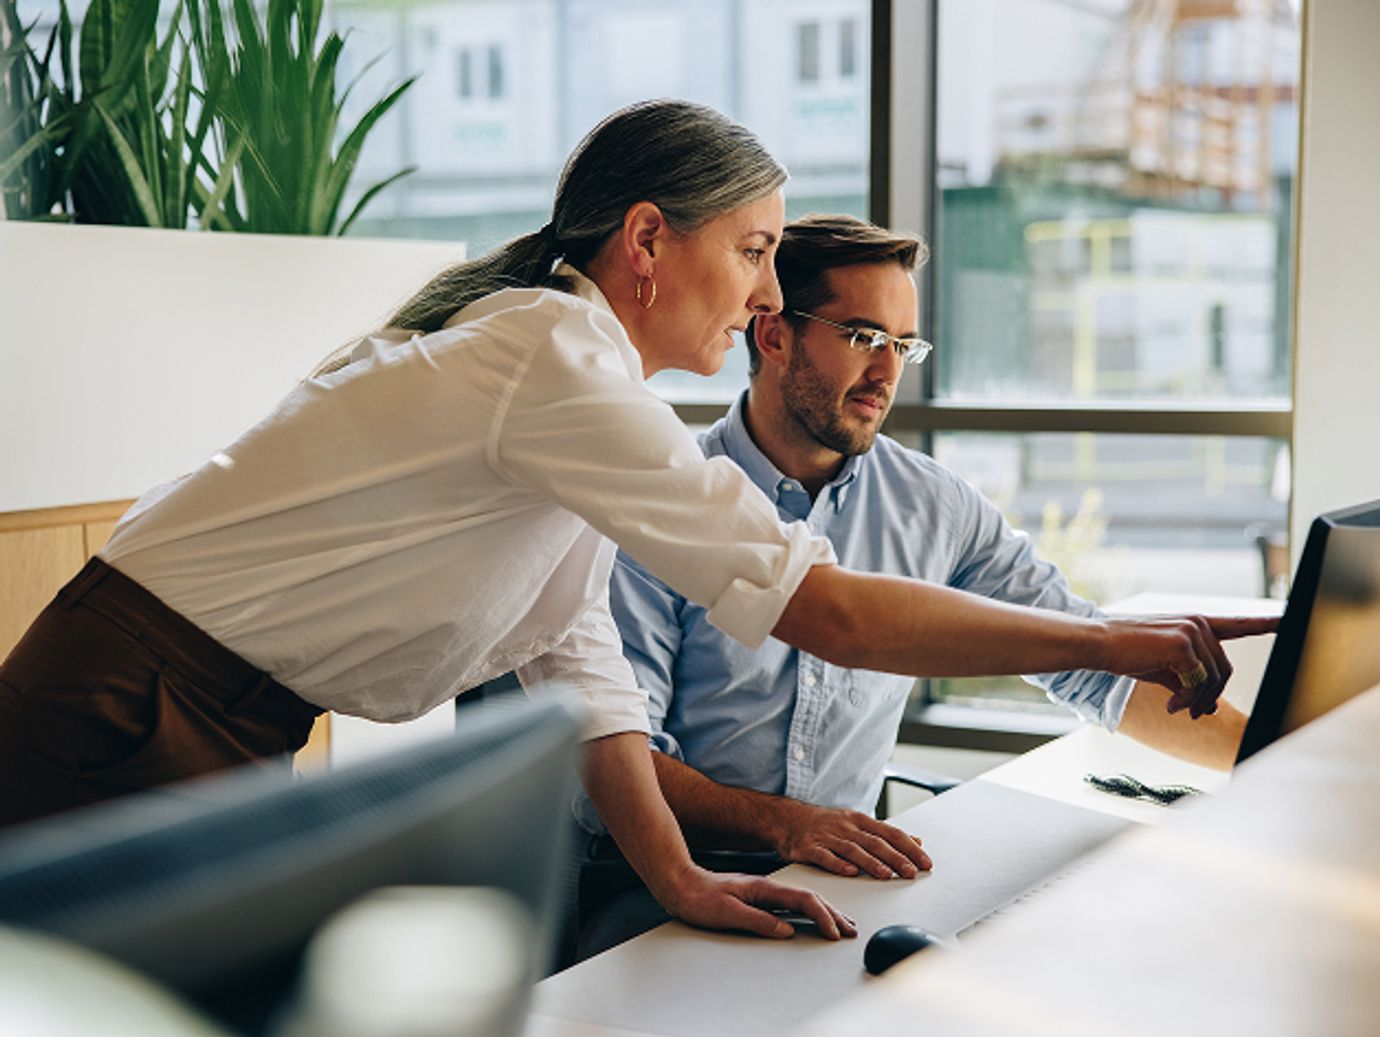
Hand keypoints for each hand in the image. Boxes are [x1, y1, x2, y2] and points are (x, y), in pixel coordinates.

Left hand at [659, 865, 856, 939]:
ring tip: (842, 923)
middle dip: (833, 914)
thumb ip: (759, 921)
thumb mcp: (728, 913)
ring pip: (804, 899)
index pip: (803, 900)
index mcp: (764, 888)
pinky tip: (813, 917)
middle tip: (851, 930)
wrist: (681, 884)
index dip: (823, 917)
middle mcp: (768, 887)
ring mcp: (765, 891)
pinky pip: (793, 903)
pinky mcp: (759, 898)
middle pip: (810, 898)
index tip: (835, 933)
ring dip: (825, 911)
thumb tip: (787, 930)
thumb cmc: (700, 898)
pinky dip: (810, 910)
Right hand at [771, 801, 932, 879]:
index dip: (909, 848)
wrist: (787, 819)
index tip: (925, 862)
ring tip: (887, 875)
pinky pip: (825, 857)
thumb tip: (916, 841)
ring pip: (853, 850)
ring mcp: (826, 836)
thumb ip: (886, 834)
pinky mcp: (808, 847)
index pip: (890, 833)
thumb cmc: (825, 824)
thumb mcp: (857, 823)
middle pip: (874, 842)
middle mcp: (845, 827)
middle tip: (912, 872)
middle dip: (896, 858)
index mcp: (859, 820)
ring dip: (871, 863)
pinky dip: (838, 864)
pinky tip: (850, 872)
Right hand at [1105, 615, 1278, 718]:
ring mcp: (1192, 631)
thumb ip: (1190, 682)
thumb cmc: (1128, 654)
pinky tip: (1169, 704)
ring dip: (1196, 701)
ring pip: (1214, 679)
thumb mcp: (1164, 668)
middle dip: (1210, 696)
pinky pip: (1198, 683)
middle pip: (1225, 670)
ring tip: (1175, 707)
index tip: (1287, 620)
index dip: (1266, 624)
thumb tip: (1209, 708)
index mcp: (1196, 625)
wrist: (1100, 644)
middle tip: (1193, 713)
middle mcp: (1199, 623)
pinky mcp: (1183, 644)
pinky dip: (1185, 700)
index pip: (1239, 624)